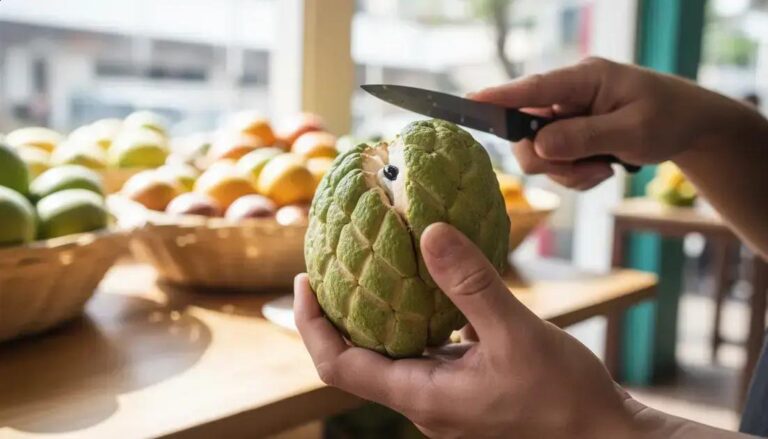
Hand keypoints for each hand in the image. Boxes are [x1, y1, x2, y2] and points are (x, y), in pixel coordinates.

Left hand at [294, 223, 639, 437]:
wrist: (602, 437)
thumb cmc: (564, 397)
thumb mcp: (516, 333)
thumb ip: (471, 284)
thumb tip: (429, 231)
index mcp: (423, 396)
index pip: (338, 365)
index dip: (310, 324)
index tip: (303, 279)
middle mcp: (424, 403)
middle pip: (355, 360)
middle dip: (336, 314)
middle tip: (334, 265)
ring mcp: (443, 400)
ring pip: (390, 356)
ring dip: (375, 316)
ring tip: (374, 269)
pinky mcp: (464, 392)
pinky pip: (422, 355)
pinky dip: (412, 322)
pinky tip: (429, 290)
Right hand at [470, 57, 755, 189]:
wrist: (691, 128)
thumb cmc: (669, 118)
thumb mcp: (633, 131)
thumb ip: (585, 137)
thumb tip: (539, 146)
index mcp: (584, 79)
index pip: (533, 88)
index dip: (499, 97)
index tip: (468, 102)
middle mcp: (568, 95)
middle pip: (526, 132)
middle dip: (551, 159)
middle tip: (586, 169)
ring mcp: (567, 117)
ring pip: (538, 154)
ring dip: (567, 171)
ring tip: (602, 170)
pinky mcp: (570, 137)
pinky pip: (554, 165)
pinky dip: (575, 176)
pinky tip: (602, 171)